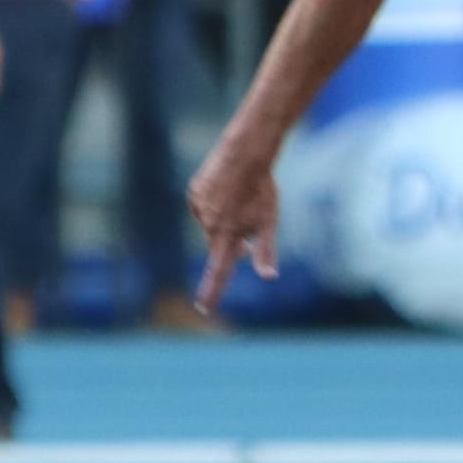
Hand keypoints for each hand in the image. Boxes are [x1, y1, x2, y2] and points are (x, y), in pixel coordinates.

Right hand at [189, 128, 280, 310]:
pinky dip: (214, 205)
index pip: (218, 272)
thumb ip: (265, 251)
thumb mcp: (269, 222)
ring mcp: (198, 207)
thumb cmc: (261, 189)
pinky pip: (203, 206)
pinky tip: (227, 190)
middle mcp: (208, 224)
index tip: (203, 309)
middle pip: (218, 245)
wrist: (245, 153)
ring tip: (240, 200)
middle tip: (249, 229)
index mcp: (227, 235)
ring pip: (210, 224)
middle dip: (232, 243)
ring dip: (224, 222)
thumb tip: (268, 277)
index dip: (211, 292)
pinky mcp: (193, 192)